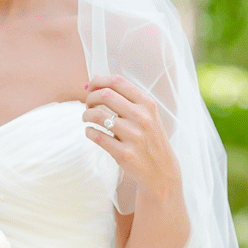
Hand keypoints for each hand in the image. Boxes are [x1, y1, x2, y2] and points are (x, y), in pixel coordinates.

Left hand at [83, 75, 181, 199]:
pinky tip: (90, 132)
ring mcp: (134, 136)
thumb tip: (96, 77)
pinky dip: (89, 132)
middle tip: (87, 105)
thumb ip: (124, 96)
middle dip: (89, 98)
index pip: (116, 81)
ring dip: (86, 115)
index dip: (98, 82)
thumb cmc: (148, 138)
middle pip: (105, 95)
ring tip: (86, 119)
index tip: (89, 88)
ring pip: (97, 115)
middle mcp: (142, 117)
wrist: (161, 171)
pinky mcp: (124, 154)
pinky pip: (97, 137)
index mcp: (147, 103)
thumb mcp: (145, 114)